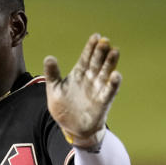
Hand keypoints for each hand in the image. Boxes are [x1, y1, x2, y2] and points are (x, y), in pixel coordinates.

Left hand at [43, 33, 121, 149]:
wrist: (72, 127)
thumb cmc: (63, 107)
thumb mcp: (54, 90)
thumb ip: (52, 74)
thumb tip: (49, 57)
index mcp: (78, 74)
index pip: (86, 58)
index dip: (90, 48)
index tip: (95, 36)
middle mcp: (90, 79)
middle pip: (97, 63)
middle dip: (100, 52)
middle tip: (104, 41)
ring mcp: (97, 89)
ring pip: (105, 73)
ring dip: (110, 63)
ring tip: (114, 51)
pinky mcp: (103, 101)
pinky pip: (109, 91)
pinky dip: (113, 84)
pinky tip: (116, 75)